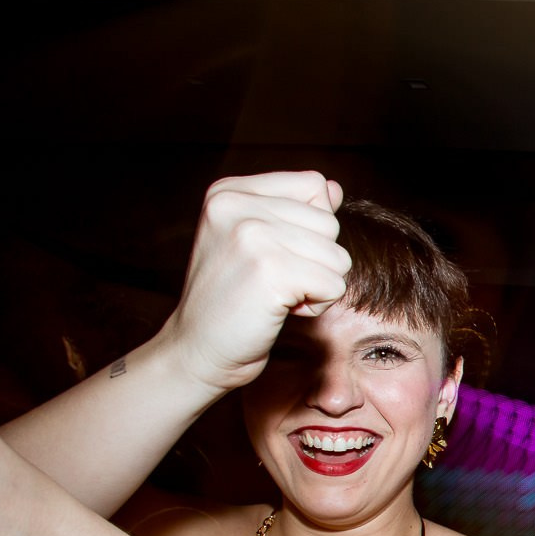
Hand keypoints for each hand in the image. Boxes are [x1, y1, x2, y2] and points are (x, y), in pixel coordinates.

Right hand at [160, 173, 349, 391]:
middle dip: (315, 262)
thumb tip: (334, 189)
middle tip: (272, 282)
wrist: (197, 349)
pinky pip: (334, 286)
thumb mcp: (256, 241)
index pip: (314, 186)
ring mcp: (252, 236)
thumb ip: (295, 211)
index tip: (272, 255)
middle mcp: (236, 205)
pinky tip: (279, 310)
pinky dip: (316, 307)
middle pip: (329, 225)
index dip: (310, 229)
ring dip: (317, 286)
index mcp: (229, 192)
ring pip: (337, 257)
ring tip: (275, 296)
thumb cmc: (233, 299)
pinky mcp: (271, 271)